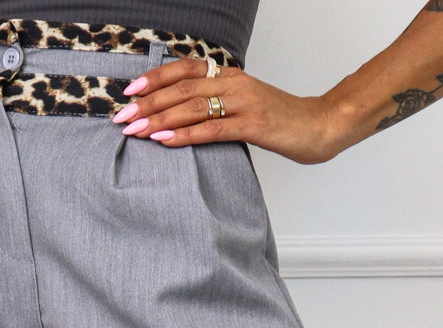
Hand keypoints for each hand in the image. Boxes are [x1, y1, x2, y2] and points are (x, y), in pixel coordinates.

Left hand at [112, 56, 354, 164]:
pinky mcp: (253, 125)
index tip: (130, 91)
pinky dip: (184, 136)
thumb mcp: (247, 106)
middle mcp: (234, 83)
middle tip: (121, 117)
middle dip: (148, 104)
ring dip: (158, 120)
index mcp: (230, 75)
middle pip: (181, 89)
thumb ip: (219, 105)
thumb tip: (186, 116)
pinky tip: (163, 142)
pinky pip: (211, 129)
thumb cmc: (282, 121)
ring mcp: (244, 103)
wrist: (320, 126)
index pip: (185, 70)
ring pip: (191, 107)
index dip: (155, 79)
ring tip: (134, 130)